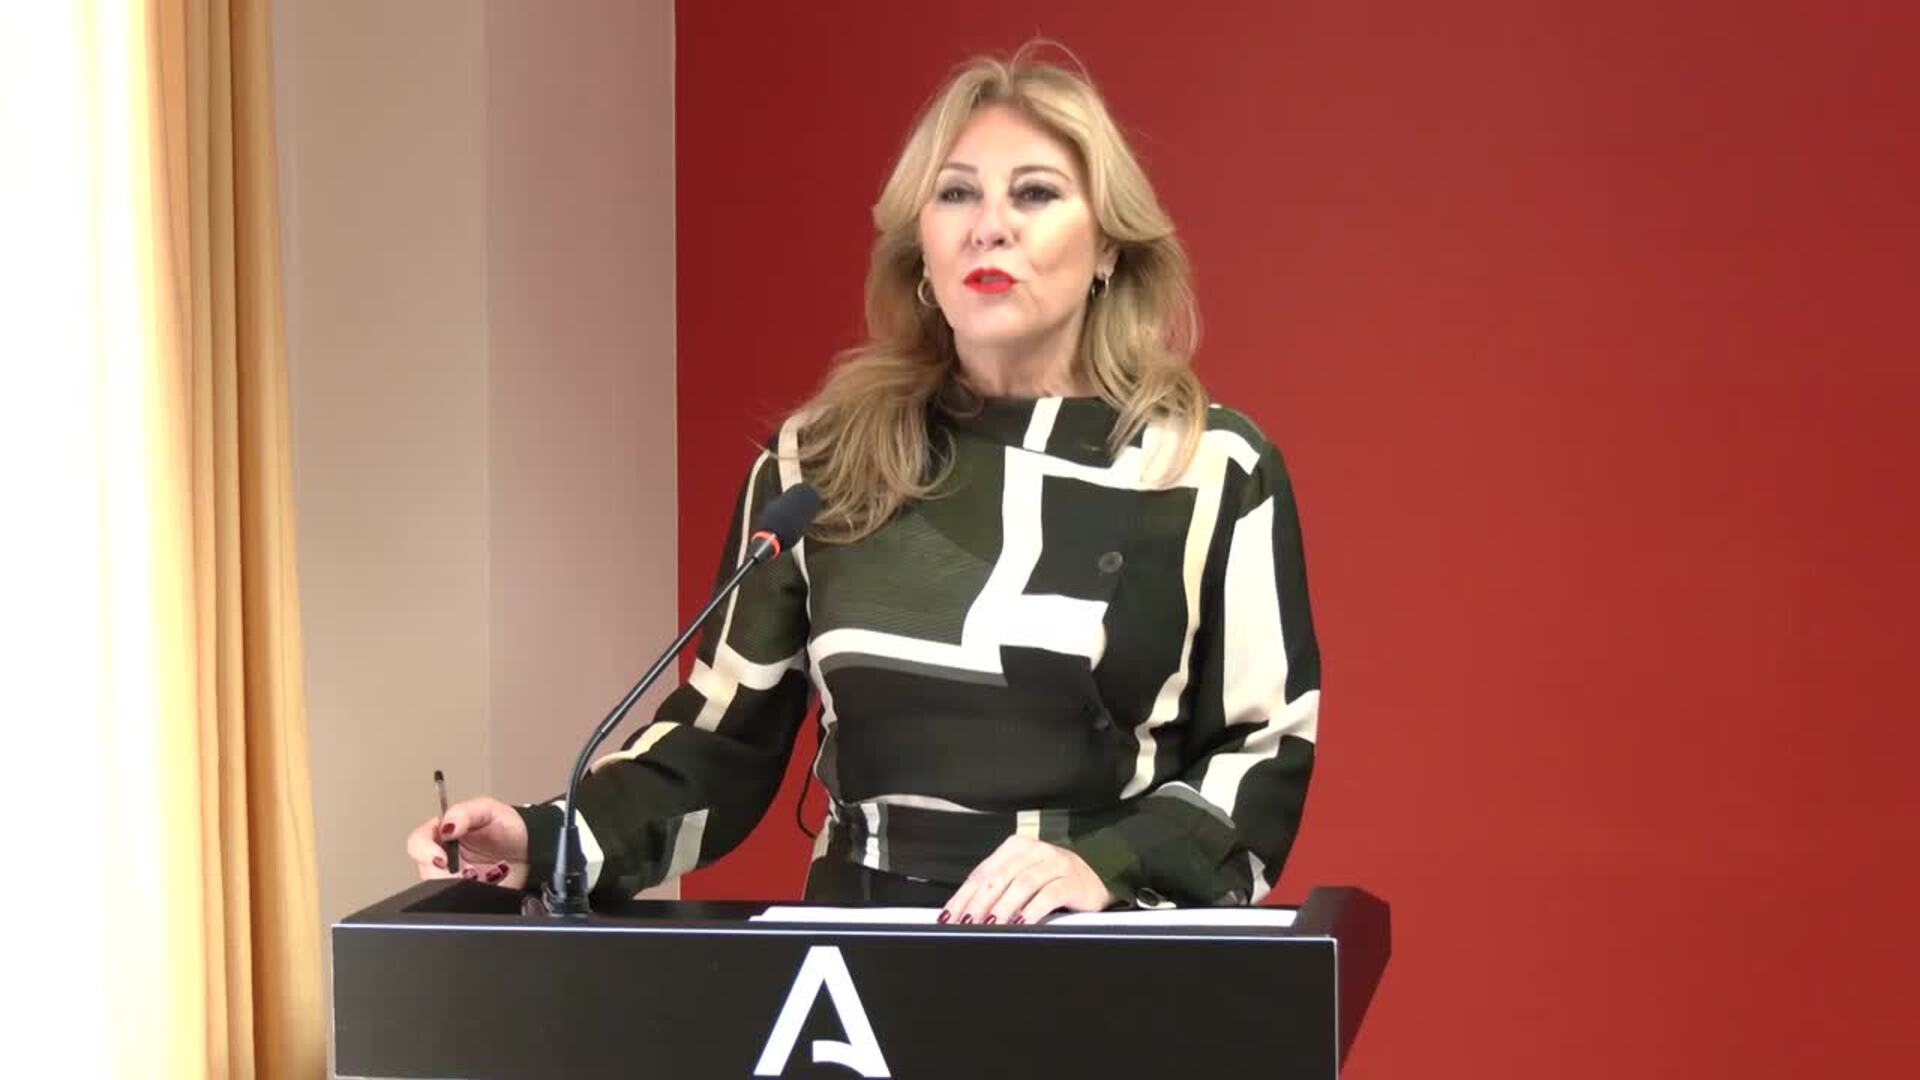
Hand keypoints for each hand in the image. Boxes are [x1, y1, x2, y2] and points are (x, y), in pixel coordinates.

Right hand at [405, 795, 529, 888]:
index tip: (441, 856)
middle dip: (440, 872)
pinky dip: (468, 893)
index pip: (418, 842)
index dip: (424, 850)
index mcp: (443, 832)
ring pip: (438, 887)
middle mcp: (444, 856)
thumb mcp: (488, 810)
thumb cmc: (509, 827)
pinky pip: (457, 899)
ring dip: (456, 883)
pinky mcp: (466, 893)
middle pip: (424, 869)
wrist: (532, 850)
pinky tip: (483, 883)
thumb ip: (465, 812)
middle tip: (461, 870)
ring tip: (477, 875)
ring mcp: (455, 877)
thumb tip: (446, 825)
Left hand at [942, 837, 1112, 925]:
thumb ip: (997, 889)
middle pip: (999, 877)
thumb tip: (964, 912)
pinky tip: (1021, 923)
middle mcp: (1035, 850)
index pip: (983, 872)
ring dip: (1003, 907)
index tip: (949, 917)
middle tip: (966, 924)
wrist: (1097, 879)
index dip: (963, 896)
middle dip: (979, 903)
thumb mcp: (1022, 879)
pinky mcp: (1072, 881)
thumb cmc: (1053, 881)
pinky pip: (1049, 896)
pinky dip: (1032, 910)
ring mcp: (1055, 863)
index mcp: (1016, 847)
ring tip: (990, 925)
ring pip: (1022, 884)